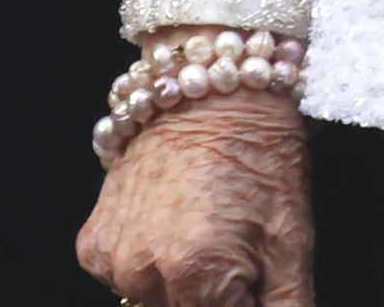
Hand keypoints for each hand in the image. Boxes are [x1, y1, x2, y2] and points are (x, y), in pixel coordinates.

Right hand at [76, 80, 313, 306]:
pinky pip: (124, 282)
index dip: (246, 303)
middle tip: (236, 255)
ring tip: (204, 238)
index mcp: (195, 273)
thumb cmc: (258, 161)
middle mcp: (143, 269)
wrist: (210, 97)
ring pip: (157, 304)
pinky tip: (170, 230)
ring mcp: (112, 257)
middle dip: (216, 299)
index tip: (255, 280)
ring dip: (181, 288)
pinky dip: (148, 268)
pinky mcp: (92, 245)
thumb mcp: (291, 246)